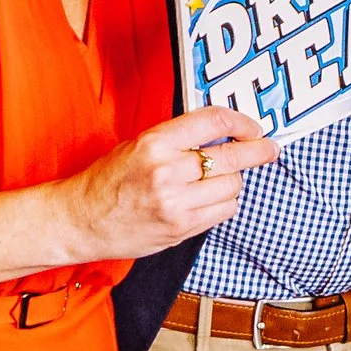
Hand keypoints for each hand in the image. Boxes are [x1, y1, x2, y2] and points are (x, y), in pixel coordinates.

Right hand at [30, 107, 278, 265]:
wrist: (80, 220)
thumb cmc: (108, 180)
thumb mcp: (139, 144)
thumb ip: (179, 138)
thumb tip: (223, 132)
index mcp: (155, 143)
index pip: (214, 122)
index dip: (243, 123)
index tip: (253, 128)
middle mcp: (167, 171)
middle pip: (233, 157)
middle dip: (259, 151)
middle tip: (270, 149)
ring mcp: (175, 202)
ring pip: (232, 186)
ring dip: (233, 181)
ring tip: (218, 180)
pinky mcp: (180, 228)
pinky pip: (224, 211)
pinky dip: (225, 203)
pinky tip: (211, 199)